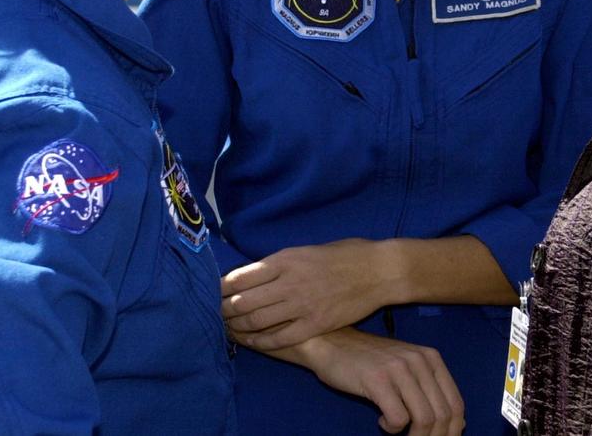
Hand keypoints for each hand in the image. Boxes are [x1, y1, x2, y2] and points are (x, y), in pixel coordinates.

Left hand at [222, 238, 391, 349]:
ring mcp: (302, 305)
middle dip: (224, 310)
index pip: (241, 277)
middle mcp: (289, 282)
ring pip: (257, 321)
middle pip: (243, 301)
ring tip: (229, 328)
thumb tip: (254, 274)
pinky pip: (279, 338)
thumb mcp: (307, 250)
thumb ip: (281, 263)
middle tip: (215, 315)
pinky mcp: (315, 324)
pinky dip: (261, 342)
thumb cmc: (345, 255)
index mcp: (286, 259)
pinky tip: (251, 342)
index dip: (222, 288)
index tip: (213, 293)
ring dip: (238, 327)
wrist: (378, 270)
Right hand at [291, 328, 464, 435]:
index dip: (453, 430)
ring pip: (424, 419)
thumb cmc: (369, 360)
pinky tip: (381, 420)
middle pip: (443, 414)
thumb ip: (431, 391)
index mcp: (431, 358)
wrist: (332, 342)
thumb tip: (461, 423)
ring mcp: (399, 369)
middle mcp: (419, 361)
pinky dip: (392, 429)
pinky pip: (398, 418)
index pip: (456, 403)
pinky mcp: (378, 379)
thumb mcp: (407, 369)